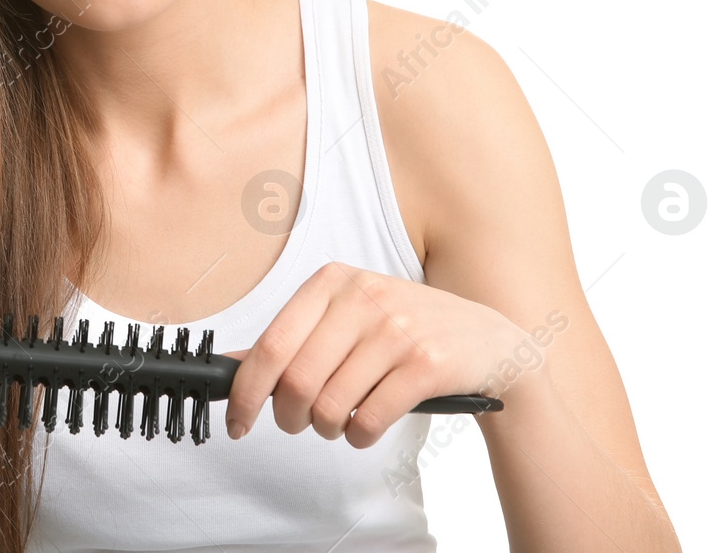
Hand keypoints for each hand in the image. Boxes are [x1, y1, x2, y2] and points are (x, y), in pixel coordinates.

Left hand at [220, 261, 535, 448]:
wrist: (490, 340)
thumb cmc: (405, 332)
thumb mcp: (348, 317)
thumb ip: (293, 340)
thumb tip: (229, 368)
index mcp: (333, 281)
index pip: (271, 345)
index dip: (245, 393)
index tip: (237, 423)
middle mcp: (363, 297)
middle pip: (296, 382)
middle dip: (289, 418)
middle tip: (299, 425)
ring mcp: (397, 328)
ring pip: (330, 406)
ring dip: (327, 429)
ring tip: (339, 421)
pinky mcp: (427, 362)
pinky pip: (368, 420)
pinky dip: (359, 436)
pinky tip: (366, 427)